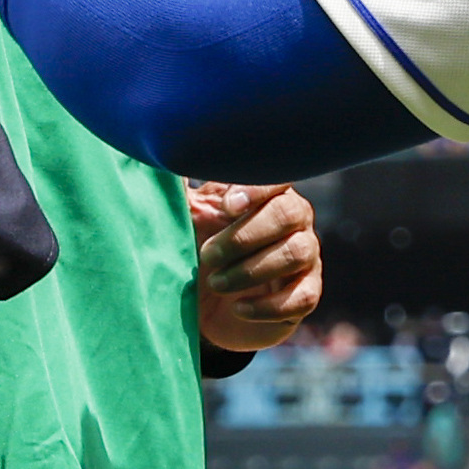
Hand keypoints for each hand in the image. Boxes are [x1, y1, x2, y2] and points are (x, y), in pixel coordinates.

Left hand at [190, 181, 322, 353]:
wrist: (205, 303)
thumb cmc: (198, 246)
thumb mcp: (185, 218)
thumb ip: (177, 191)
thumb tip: (162, 161)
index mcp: (267, 192)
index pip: (277, 178)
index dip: (256, 190)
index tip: (226, 207)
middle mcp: (295, 219)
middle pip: (289, 213)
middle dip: (244, 236)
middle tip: (207, 256)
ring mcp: (306, 256)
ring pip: (297, 253)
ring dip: (251, 270)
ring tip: (216, 283)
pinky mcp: (306, 294)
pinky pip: (303, 297)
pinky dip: (268, 306)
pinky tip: (238, 308)